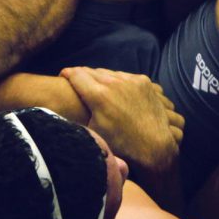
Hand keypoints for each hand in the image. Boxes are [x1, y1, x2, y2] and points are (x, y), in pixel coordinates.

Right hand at [60, 67, 183, 175]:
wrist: (155, 146)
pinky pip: (125, 76)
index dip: (67, 74)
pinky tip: (115, 91)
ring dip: (100, 78)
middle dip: (83, 76)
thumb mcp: (95, 131)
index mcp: (99, 95)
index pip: (76, 74)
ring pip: (109, 73)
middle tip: (77, 81)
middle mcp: (115, 83)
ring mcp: (132, 80)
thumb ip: (84, 112)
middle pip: (92, 72)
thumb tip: (69, 105)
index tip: (63, 75)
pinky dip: (117, 81)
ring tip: (96, 87)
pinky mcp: (144, 82)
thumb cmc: (121, 145)